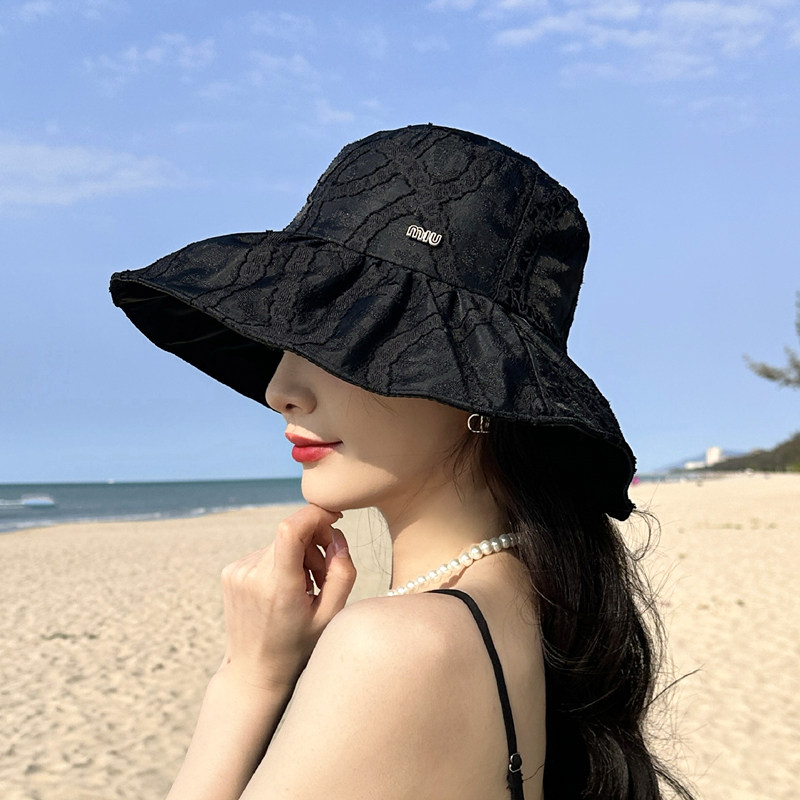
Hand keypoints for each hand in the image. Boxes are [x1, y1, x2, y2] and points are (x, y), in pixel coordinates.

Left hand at [218, 504, 356, 692]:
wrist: (254, 671)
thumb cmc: (297, 647)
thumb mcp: (330, 616)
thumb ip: (342, 572)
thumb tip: (337, 536)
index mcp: (277, 586)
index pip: (291, 527)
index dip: (316, 515)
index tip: (334, 519)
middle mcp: (251, 574)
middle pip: (291, 532)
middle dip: (314, 543)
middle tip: (323, 575)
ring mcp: (237, 571)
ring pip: (280, 542)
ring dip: (299, 555)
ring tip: (305, 589)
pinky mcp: (231, 571)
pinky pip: (266, 552)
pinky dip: (282, 562)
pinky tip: (285, 590)